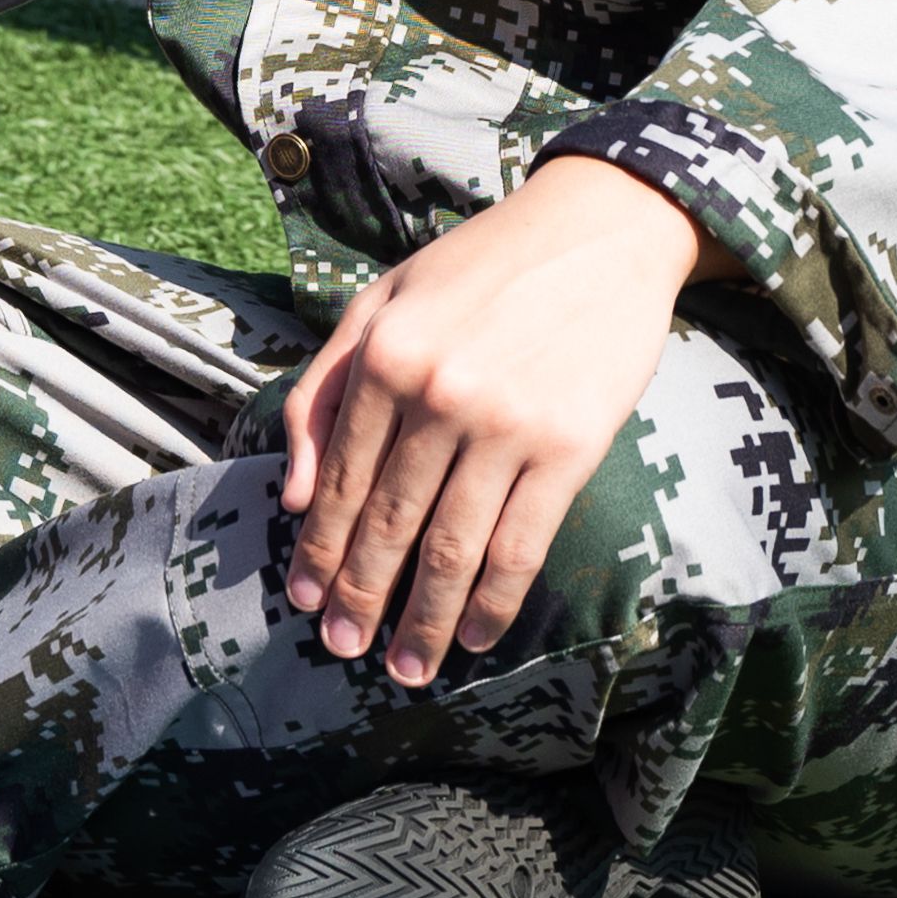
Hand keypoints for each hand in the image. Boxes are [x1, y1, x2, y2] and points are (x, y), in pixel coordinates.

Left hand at [277, 157, 710, 688]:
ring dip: (423, 619)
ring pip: (451, 550)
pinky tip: (474, 635)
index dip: (319, 551)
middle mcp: (436, 394)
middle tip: (344, 648)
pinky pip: (521, 546)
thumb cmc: (483, 265)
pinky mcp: (568, 447)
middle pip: (388, 524)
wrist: (602, 229)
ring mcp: (505, 425)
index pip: (339, 479)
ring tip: (405, 667)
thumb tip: (294, 495)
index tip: (306, 603)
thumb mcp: (383, 300)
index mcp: (384, 355)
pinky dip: (494, 603)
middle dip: (361, 598)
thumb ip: (325, 389)